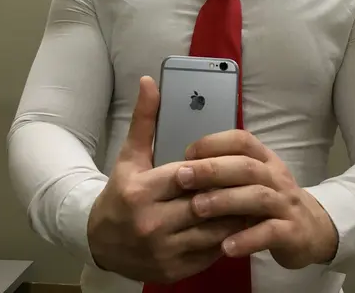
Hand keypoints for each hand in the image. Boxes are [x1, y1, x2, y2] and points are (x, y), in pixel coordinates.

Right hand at [87, 77, 245, 283]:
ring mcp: (162, 252)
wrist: (100, 240)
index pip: (187, 176)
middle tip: (253, 182)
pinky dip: (227, 240)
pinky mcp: (172, 272)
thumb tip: (149, 81)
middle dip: (229, 193)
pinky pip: (209, 253)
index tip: (230, 162)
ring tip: (253, 202)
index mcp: (141, 192)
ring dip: (235, 217)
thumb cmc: (121, 192)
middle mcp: (151, 224)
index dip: (210, 169)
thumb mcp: (130, 155)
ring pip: (212, 232)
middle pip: (204, 205)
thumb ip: (144, 119)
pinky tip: (240, 226)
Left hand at [176, 130, 338, 268]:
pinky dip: (247, 239)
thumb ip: (226, 171)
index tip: (187, 153)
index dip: (214, 143)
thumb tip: (184, 166)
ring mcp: (286, 204)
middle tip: (182, 177)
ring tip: (197, 208)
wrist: (313, 229)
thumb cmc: (270, 200)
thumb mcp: (253, 180)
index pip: (241, 140)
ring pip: (257, 197)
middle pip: (246, 167)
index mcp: (265, 159)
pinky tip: (225, 247)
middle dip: (212, 170)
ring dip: (225, 201)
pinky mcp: (293, 232)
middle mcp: (276, 176)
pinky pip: (270, 233)